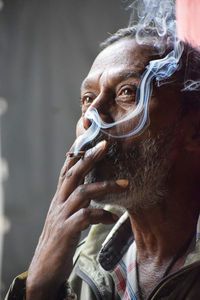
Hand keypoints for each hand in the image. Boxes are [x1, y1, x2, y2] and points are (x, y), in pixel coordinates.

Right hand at [26, 140, 127, 299]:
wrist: (45, 267)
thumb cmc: (60, 240)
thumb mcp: (67, 216)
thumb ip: (79, 203)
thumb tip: (96, 194)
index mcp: (59, 198)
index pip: (67, 170)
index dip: (76, 154)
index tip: (89, 139)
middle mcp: (58, 202)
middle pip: (73, 174)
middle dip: (89, 158)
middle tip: (105, 146)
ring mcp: (61, 215)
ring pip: (82, 193)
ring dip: (105, 186)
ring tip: (125, 184)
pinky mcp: (66, 231)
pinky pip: (86, 217)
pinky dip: (102, 214)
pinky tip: (113, 217)